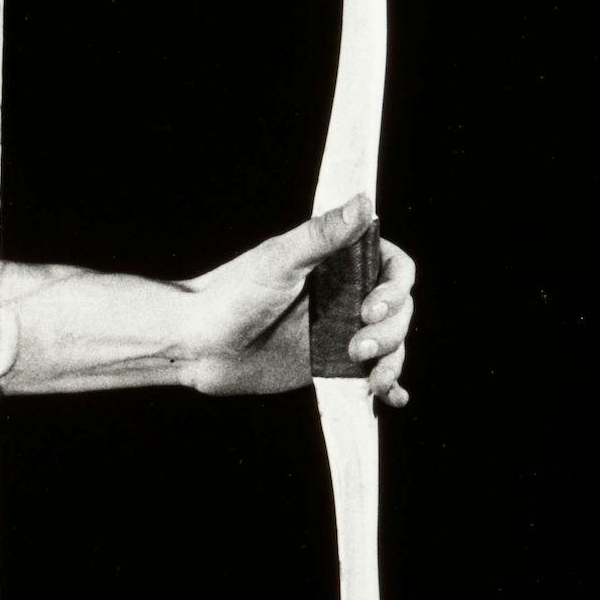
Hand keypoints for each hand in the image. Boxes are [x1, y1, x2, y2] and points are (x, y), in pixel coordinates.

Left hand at [178, 196, 415, 406]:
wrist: (200, 345)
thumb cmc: (230, 296)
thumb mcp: (279, 262)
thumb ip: (322, 236)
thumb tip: (363, 202)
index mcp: (338, 262)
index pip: (392, 266)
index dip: (395, 287)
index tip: (373, 307)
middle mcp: (345, 294)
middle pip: (399, 308)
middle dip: (391, 330)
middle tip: (358, 346)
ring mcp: (341, 330)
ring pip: (392, 342)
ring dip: (392, 359)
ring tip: (372, 379)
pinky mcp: (332, 363)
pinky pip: (371, 372)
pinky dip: (390, 385)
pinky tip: (394, 397)